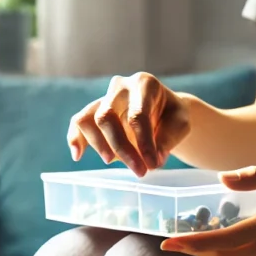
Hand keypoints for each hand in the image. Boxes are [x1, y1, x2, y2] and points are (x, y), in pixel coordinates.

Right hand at [67, 72, 190, 175]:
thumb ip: (168, 140)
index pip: (138, 115)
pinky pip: (78, 122)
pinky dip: (75, 138)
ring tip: (111, 162)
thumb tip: (153, 161)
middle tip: (139, 171)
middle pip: (108, 116)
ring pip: (89, 119)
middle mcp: (120, 87)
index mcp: (144, 84)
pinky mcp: (94, 111)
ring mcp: (104, 98)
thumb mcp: (180, 125)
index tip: (152, 165)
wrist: (163, 111)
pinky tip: (77, 156)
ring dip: (98, 144)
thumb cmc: (171, 116)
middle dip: (121, 147)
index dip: (144, 143)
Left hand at [159, 165, 255, 255]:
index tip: (168, 243)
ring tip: (193, 241)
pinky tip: (223, 241)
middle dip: (196, 252)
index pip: (225, 240)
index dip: (193, 244)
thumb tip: (221, 179)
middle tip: (173, 241)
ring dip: (212, 255)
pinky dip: (232, 254)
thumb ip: (254, 176)